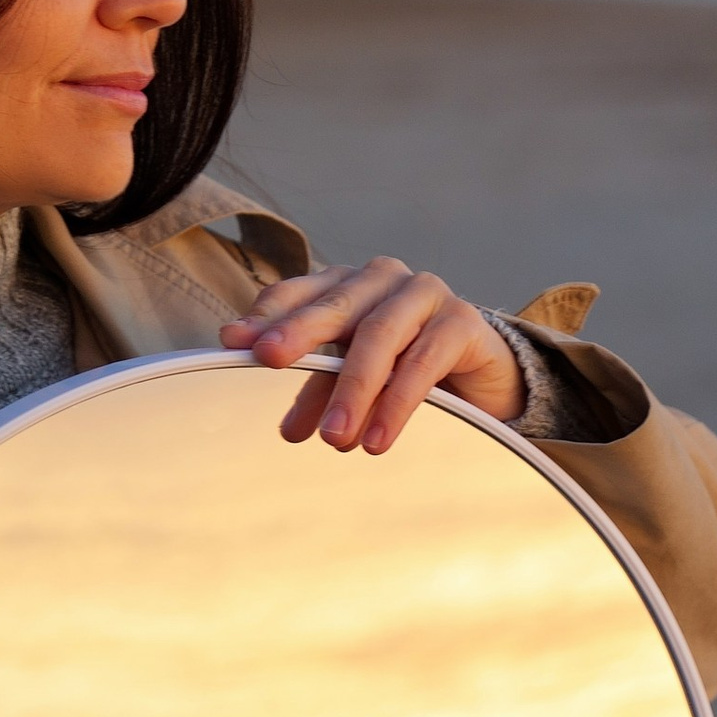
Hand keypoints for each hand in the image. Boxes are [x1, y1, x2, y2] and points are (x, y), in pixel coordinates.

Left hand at [220, 256, 522, 452]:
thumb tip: (288, 430)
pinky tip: (378, 437)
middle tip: (269, 359)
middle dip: (299, 333)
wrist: (483, 376)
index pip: (299, 292)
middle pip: (335, 306)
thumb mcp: (355, 377)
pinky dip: (397, 401)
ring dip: (352, 387)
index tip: (233, 341)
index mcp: (347, 285)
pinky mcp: (462, 321)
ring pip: (379, 334)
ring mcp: (425, 293)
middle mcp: (383, 279)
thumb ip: (319, 389)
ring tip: (333, 437)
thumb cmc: (408, 368)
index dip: (266, 315)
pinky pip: (424, 360)